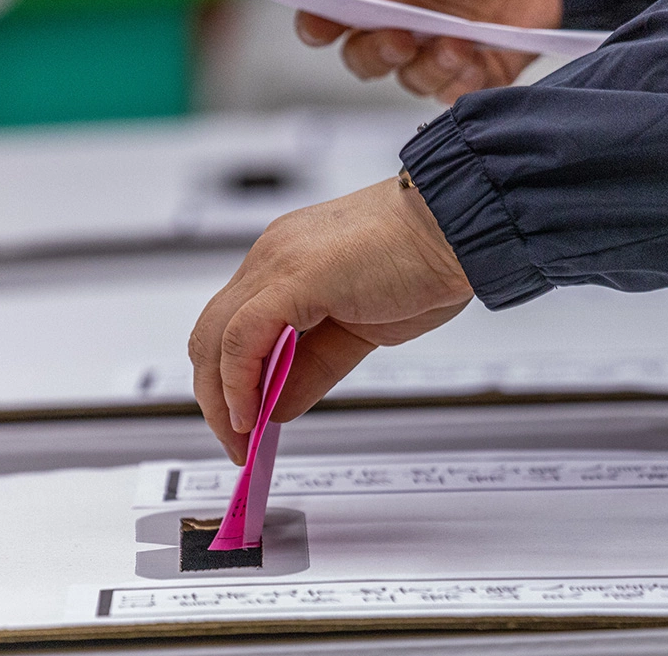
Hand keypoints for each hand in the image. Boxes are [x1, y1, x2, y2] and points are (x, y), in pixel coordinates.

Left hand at [188, 179, 472, 463]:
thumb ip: (313, 367)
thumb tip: (278, 405)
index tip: (241, 422)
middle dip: (216, 396)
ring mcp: (276, 264)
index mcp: (285, 264)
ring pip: (214, 337)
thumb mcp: (358, 332)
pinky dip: (238, 381)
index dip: (229, 380)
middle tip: (234, 441)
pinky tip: (252, 412)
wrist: (456, 227)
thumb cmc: (423, 262)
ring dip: (222, 397)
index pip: (232, 327)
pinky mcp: (292, 279)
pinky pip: (241, 337)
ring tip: (240, 436)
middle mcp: (271, 258)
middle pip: (211, 334)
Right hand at [296, 0, 562, 102]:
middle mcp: (402, 19)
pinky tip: (475, 54)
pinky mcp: (476, 68)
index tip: (322, 28)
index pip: (327, 13)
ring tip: (456, 42)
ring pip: (408, 80)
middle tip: (400, 38)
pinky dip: (460, 83)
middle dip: (376, 54)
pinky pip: (454, 95)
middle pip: (362, 58)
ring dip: (426, 68)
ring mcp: (437, 47)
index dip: (317, 25)